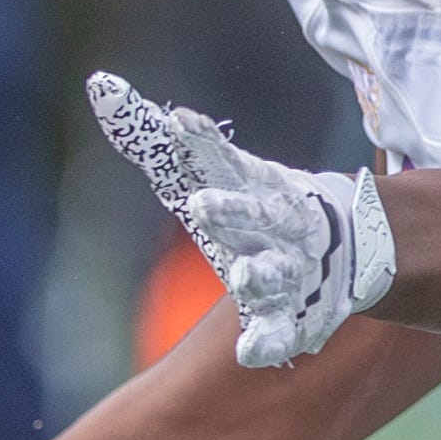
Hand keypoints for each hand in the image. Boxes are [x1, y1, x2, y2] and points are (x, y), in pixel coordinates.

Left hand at [87, 72, 395, 367]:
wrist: (341, 247)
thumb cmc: (251, 203)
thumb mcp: (203, 171)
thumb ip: (147, 137)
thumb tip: (99, 85)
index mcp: (250, 184)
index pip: (224, 158)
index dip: (201, 142)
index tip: (179, 121)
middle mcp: (273, 223)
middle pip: (252, 214)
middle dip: (231, 210)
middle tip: (202, 206)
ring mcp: (286, 269)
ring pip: (273, 272)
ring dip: (259, 274)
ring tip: (244, 277)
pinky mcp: (293, 316)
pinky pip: (281, 332)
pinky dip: (268, 341)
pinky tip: (249, 353)